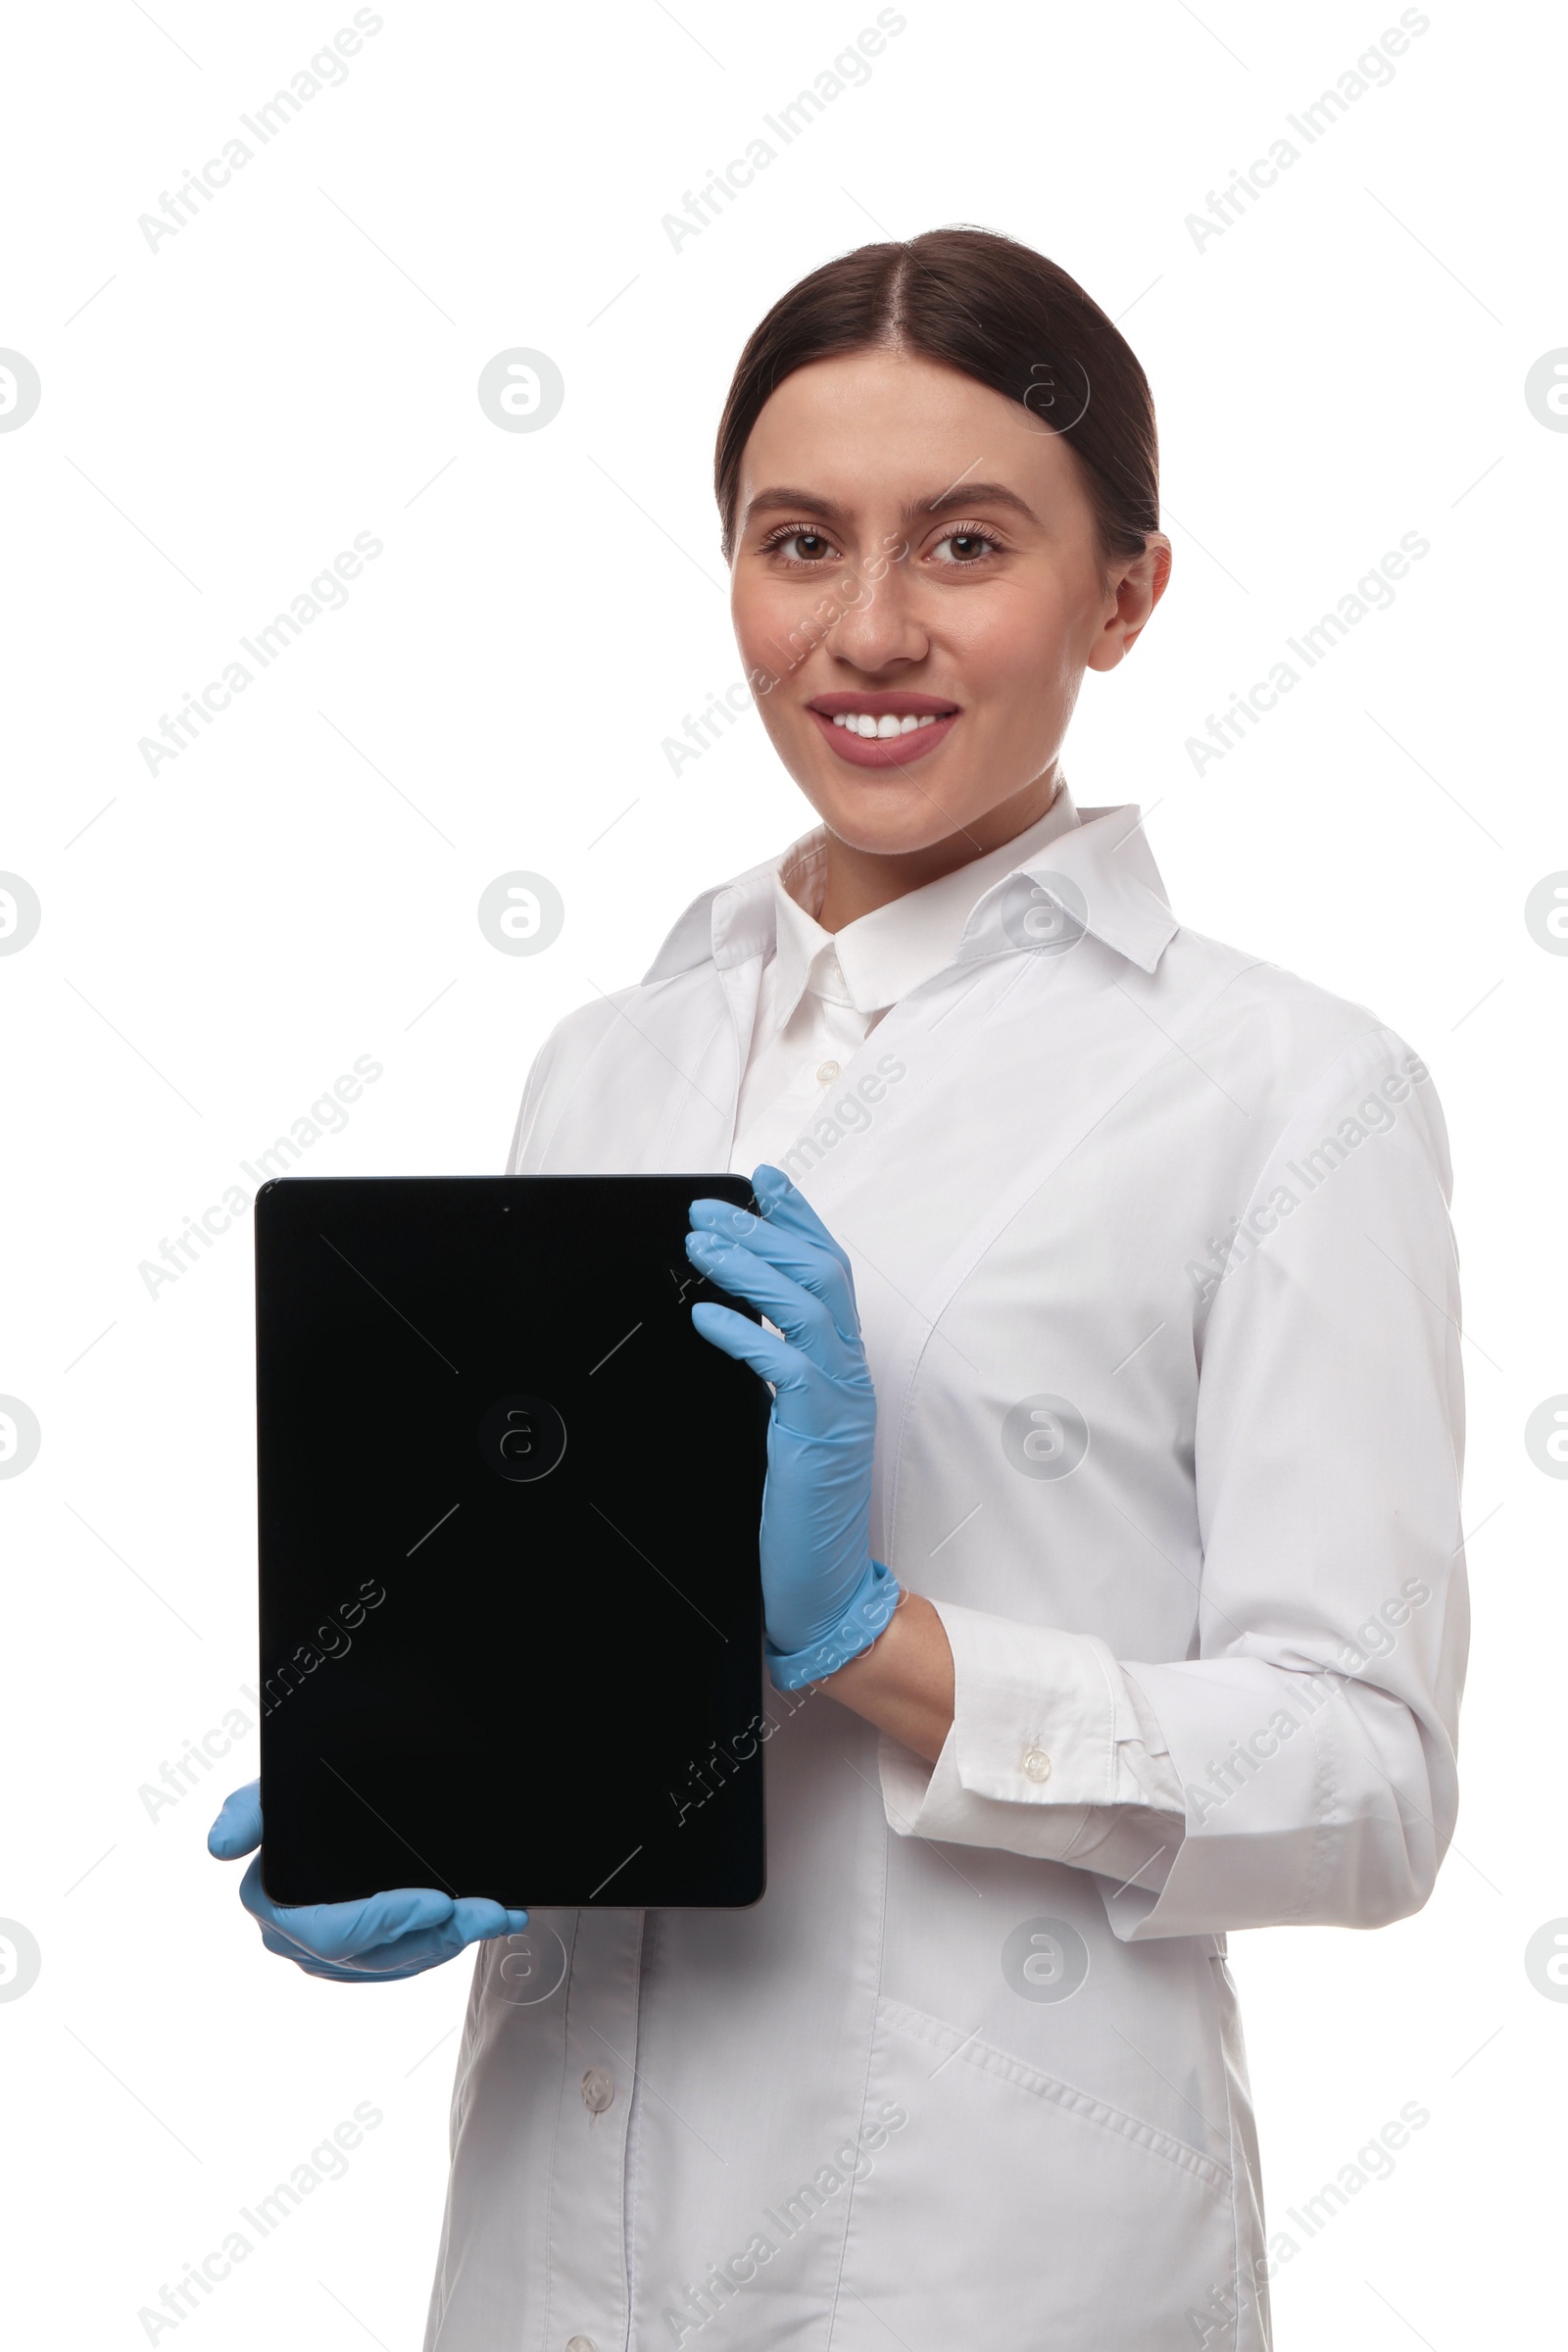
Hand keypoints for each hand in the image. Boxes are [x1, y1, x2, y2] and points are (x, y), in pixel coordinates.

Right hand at [208, 1782, 527, 1982]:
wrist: (321, 1796)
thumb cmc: (295, 1792)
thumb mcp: (271, 1791)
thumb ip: (246, 1812)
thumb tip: (220, 1847)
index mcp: (272, 1903)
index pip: (335, 1934)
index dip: (388, 1923)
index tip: (437, 1901)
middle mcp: (295, 1939)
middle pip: (375, 1957)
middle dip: (439, 1935)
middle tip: (485, 1911)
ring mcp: (327, 1953)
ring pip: (398, 1963)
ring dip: (454, 1941)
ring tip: (497, 1916)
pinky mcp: (358, 1955)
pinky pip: (405, 1962)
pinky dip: (448, 1943)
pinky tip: (485, 1924)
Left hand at [686, 1164, 889, 1668]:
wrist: (826, 1587)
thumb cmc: (800, 1511)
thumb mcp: (784, 1424)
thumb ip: (775, 1371)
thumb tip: (731, 1318)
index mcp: (842, 1366)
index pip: (829, 1271)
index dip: (799, 1218)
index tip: (763, 1180)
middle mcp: (850, 1374)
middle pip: (821, 1273)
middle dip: (764, 1230)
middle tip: (708, 1208)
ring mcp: (840, 1401)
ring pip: (808, 1306)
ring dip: (749, 1267)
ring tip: (700, 1245)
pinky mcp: (818, 1433)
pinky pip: (786, 1366)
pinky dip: (744, 1332)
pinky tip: (706, 1315)